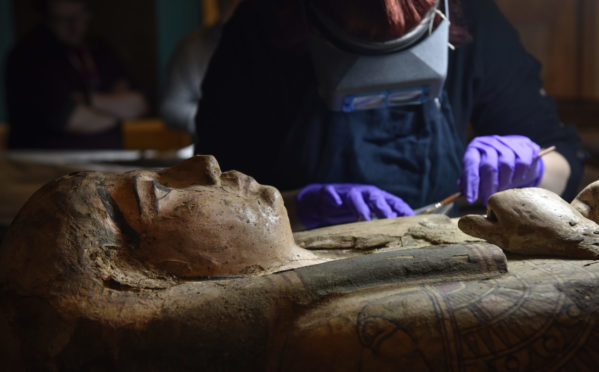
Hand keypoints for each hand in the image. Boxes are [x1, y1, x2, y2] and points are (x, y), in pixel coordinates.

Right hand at [296, 183, 413, 228]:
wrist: (320, 204)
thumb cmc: (347, 211)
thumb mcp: (367, 216)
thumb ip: (382, 222)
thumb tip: (403, 237)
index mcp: (376, 197)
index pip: (393, 201)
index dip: (403, 210)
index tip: (412, 222)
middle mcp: (363, 193)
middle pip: (376, 197)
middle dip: (384, 209)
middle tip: (390, 222)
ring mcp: (345, 192)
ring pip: (355, 195)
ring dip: (361, 206)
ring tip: (365, 218)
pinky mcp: (328, 193)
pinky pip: (330, 193)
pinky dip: (334, 197)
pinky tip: (336, 203)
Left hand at [460, 135, 543, 204]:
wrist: (517, 151)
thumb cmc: (491, 164)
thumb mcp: (476, 170)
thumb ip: (468, 179)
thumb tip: (462, 191)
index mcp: (475, 148)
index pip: (470, 165)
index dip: (470, 184)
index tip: (470, 200)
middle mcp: (490, 143)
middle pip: (489, 166)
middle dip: (488, 187)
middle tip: (487, 200)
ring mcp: (508, 142)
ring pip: (506, 165)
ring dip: (504, 182)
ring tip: (501, 191)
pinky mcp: (525, 146)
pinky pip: (522, 163)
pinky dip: (519, 175)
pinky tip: (516, 180)